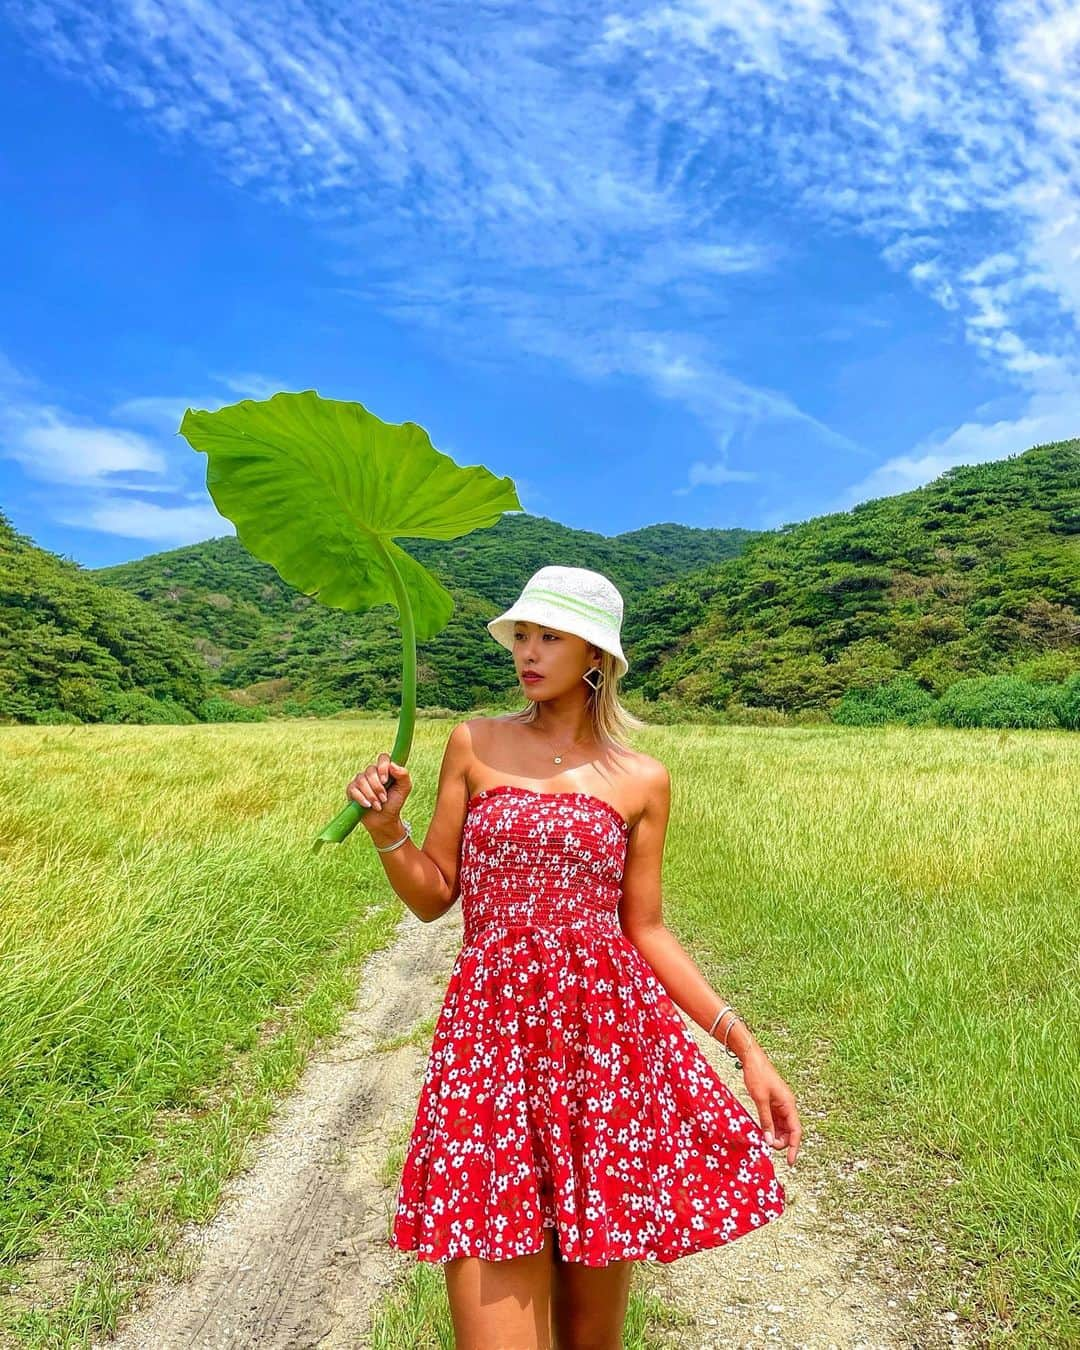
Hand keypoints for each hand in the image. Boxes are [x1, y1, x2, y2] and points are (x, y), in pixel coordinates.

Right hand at [346, 753, 410, 831]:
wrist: (384, 820)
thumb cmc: (394, 802)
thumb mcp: (404, 789)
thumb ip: (403, 775)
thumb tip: (392, 765)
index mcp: (384, 769)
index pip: (383, 758)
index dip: (383, 767)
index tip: (385, 780)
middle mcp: (371, 772)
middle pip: (370, 771)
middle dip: (378, 787)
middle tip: (384, 799)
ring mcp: (360, 780)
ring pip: (361, 780)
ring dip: (371, 795)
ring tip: (378, 805)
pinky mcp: (351, 790)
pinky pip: (353, 789)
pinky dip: (361, 798)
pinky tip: (368, 805)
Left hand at [741, 1048, 801, 1166]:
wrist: (751, 1058)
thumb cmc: (757, 1075)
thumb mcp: (760, 1100)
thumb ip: (765, 1121)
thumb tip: (770, 1141)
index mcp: (789, 1104)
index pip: (796, 1131)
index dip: (793, 1147)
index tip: (790, 1162)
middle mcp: (787, 1105)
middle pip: (790, 1131)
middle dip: (782, 1142)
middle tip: (768, 1147)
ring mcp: (780, 1104)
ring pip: (782, 1126)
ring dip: (776, 1136)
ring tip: (764, 1141)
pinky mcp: (772, 1102)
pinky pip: (774, 1119)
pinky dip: (770, 1127)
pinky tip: (763, 1132)